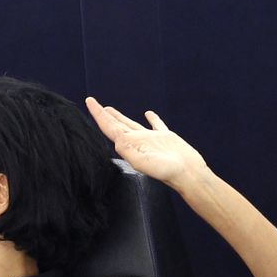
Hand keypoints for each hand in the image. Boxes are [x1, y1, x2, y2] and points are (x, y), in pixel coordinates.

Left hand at [85, 97, 206, 190]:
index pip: (109, 127)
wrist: (187, 174)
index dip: (98, 115)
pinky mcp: (165, 137)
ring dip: (119, 117)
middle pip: (116, 124)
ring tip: (109, 109)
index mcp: (129, 145)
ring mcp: (150, 139)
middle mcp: (136, 141)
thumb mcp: (142, 162)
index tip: (89, 101)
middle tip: (92, 103)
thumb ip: (128, 150)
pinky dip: (152, 118)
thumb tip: (116, 140)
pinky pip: (156, 124)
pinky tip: (148, 113)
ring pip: (131, 123)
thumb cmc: (166, 171)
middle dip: (103, 115)